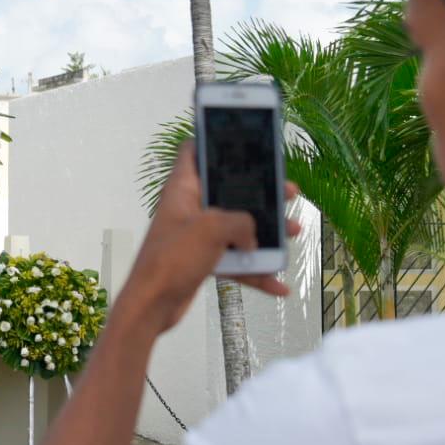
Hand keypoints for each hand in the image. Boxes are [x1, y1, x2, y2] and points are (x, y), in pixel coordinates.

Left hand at [118, 142, 299, 334]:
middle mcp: (190, 208)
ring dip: (266, 232)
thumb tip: (253, 236)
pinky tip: (278, 284)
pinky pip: (235, 260)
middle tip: (287, 191)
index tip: (241, 138)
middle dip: (260, 192)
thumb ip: (241, 223)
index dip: (214, 140)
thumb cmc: (171, 259)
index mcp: (184, 189)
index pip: (194, 152)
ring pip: (238, 227)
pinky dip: (256, 270)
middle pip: (230, 191)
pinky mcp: (203, 260)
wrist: (151, 306)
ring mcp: (197, 236)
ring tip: (293, 231)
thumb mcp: (212, 229)